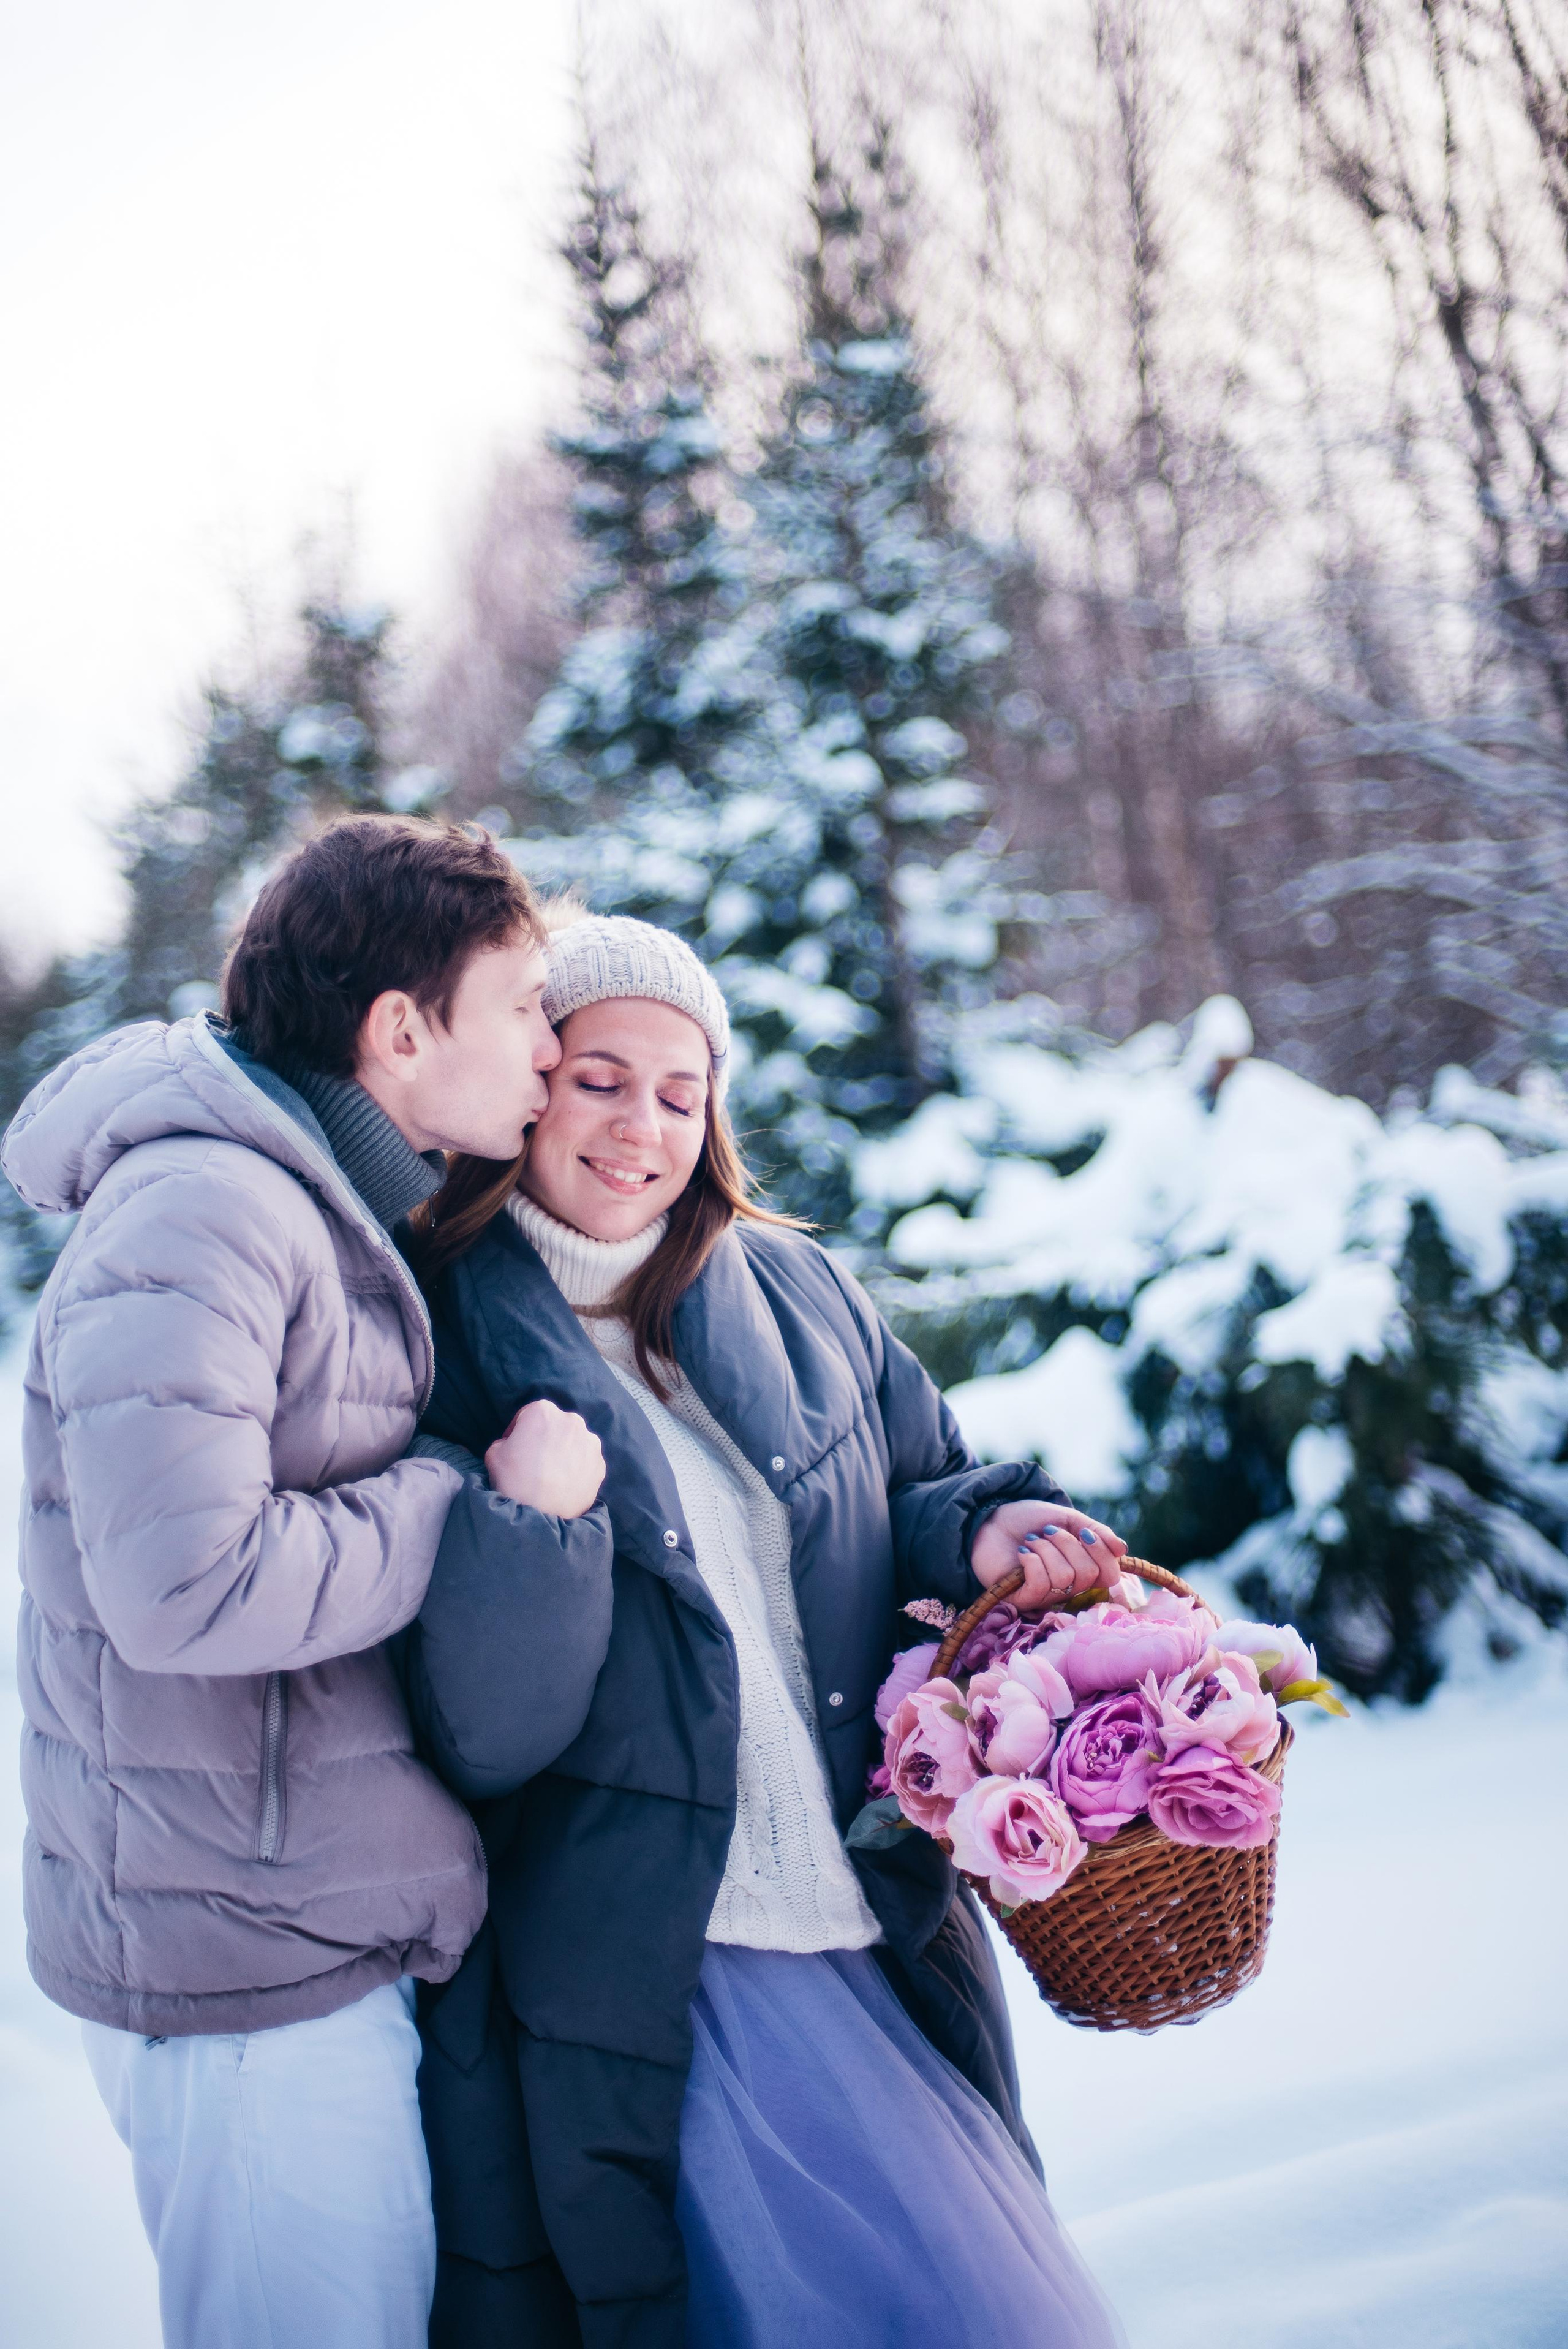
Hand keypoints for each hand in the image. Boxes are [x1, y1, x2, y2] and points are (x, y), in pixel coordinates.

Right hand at [485, 1400, 604, 1518]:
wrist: (539, 1518)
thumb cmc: (514, 1482)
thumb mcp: (493, 1454)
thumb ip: (505, 1440)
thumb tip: (514, 1444)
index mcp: (543, 1411)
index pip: (528, 1415)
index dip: (518, 1431)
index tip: (514, 1446)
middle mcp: (572, 1421)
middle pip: (554, 1426)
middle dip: (544, 1439)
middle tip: (532, 1461)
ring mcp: (590, 1443)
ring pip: (573, 1442)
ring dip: (562, 1452)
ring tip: (550, 1474)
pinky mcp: (600, 1465)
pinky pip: (585, 1461)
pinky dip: (576, 1468)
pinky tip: (563, 1483)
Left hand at [971, 1500, 1127, 1614]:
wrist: (990, 1518)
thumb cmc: (1028, 1521)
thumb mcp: (1066, 1518)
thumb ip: (1095, 1532)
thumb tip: (1122, 1549)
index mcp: (1083, 1568)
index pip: (1110, 1575)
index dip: (1102, 1552)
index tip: (1084, 1532)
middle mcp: (1068, 1587)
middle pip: (1087, 1574)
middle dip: (1068, 1545)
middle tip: (1048, 1533)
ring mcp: (1046, 1595)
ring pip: (1064, 1578)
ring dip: (1046, 1549)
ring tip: (1032, 1542)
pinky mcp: (1023, 1599)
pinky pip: (1040, 1585)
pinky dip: (1033, 1561)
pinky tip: (1023, 1553)